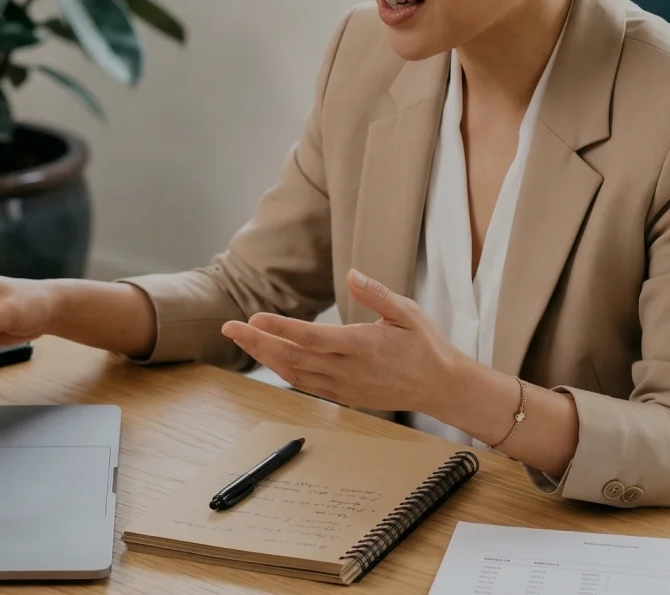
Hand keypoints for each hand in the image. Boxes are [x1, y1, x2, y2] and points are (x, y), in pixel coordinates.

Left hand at [221, 270, 476, 416]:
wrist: (440, 387)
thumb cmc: (425, 346)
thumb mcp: (407, 312)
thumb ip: (377, 294)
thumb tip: (351, 274)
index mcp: (363, 346)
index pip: (312, 338)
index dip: (281, 329)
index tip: (254, 318)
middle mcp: (348, 370)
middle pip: (293, 357)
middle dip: (258, 342)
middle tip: (229, 328)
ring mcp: (344, 386)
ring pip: (295, 374)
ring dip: (265, 357)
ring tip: (243, 339)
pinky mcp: (344, 396)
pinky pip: (306, 385)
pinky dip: (283, 371)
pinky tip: (269, 358)